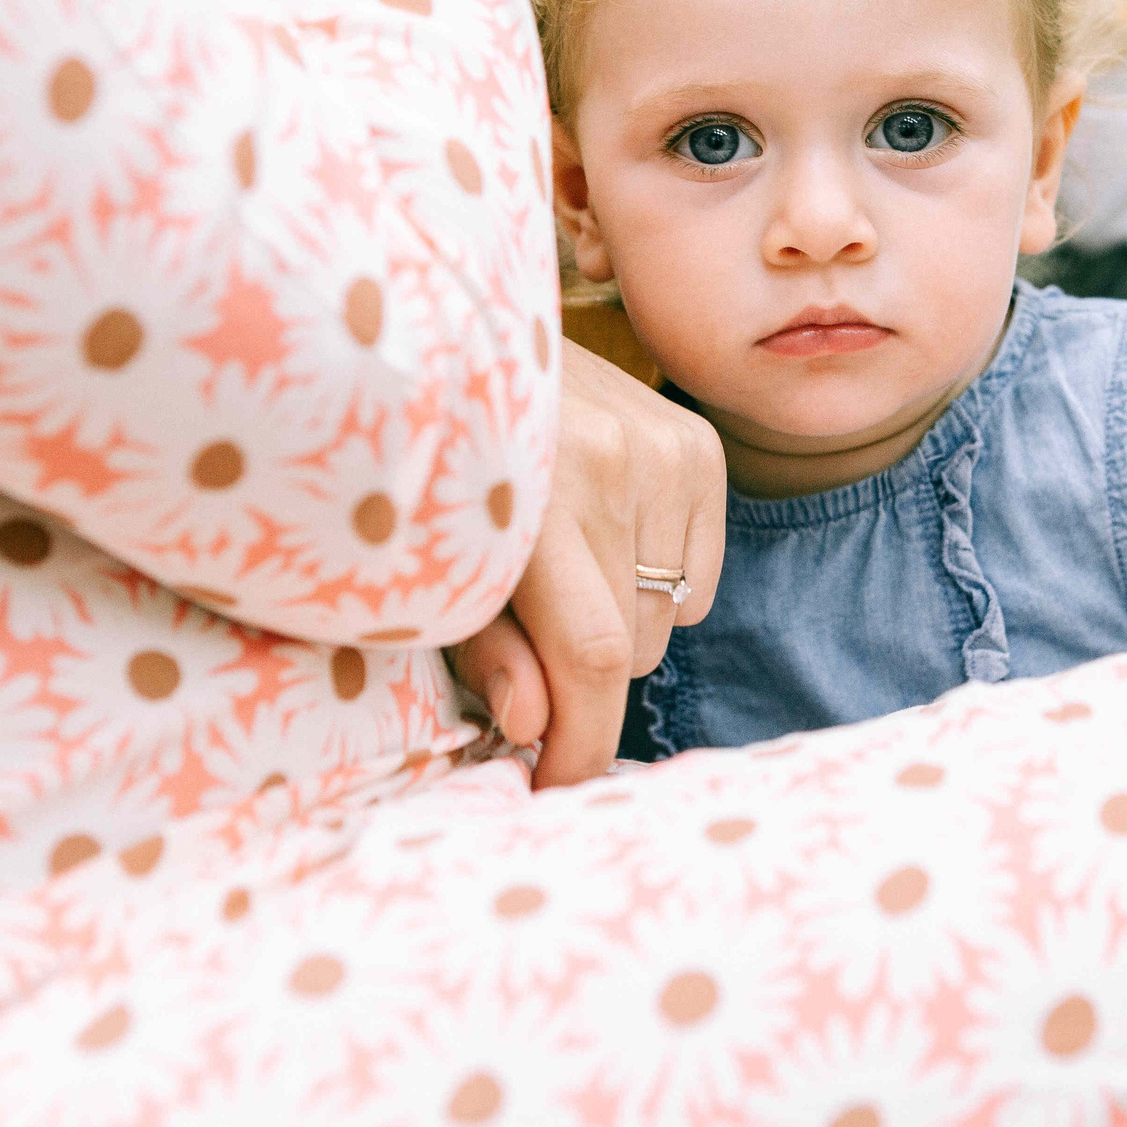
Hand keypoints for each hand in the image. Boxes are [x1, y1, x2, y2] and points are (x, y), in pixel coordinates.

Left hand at [449, 340, 724, 787]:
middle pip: (631, 648)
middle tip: (527, 634)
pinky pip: (698, 581)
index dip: (583, 742)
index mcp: (536, 502)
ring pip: (667, 621)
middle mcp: (615, 467)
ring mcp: (665, 450)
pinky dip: (657, 582)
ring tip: (564, 566)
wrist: (463, 338)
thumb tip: (536, 728)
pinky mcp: (698, 442)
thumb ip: (485, 649)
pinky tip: (606, 535)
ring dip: (620, 622)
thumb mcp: (428, 567)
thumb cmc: (433, 470)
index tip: (556, 788)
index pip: (592, 654)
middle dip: (579, 673)